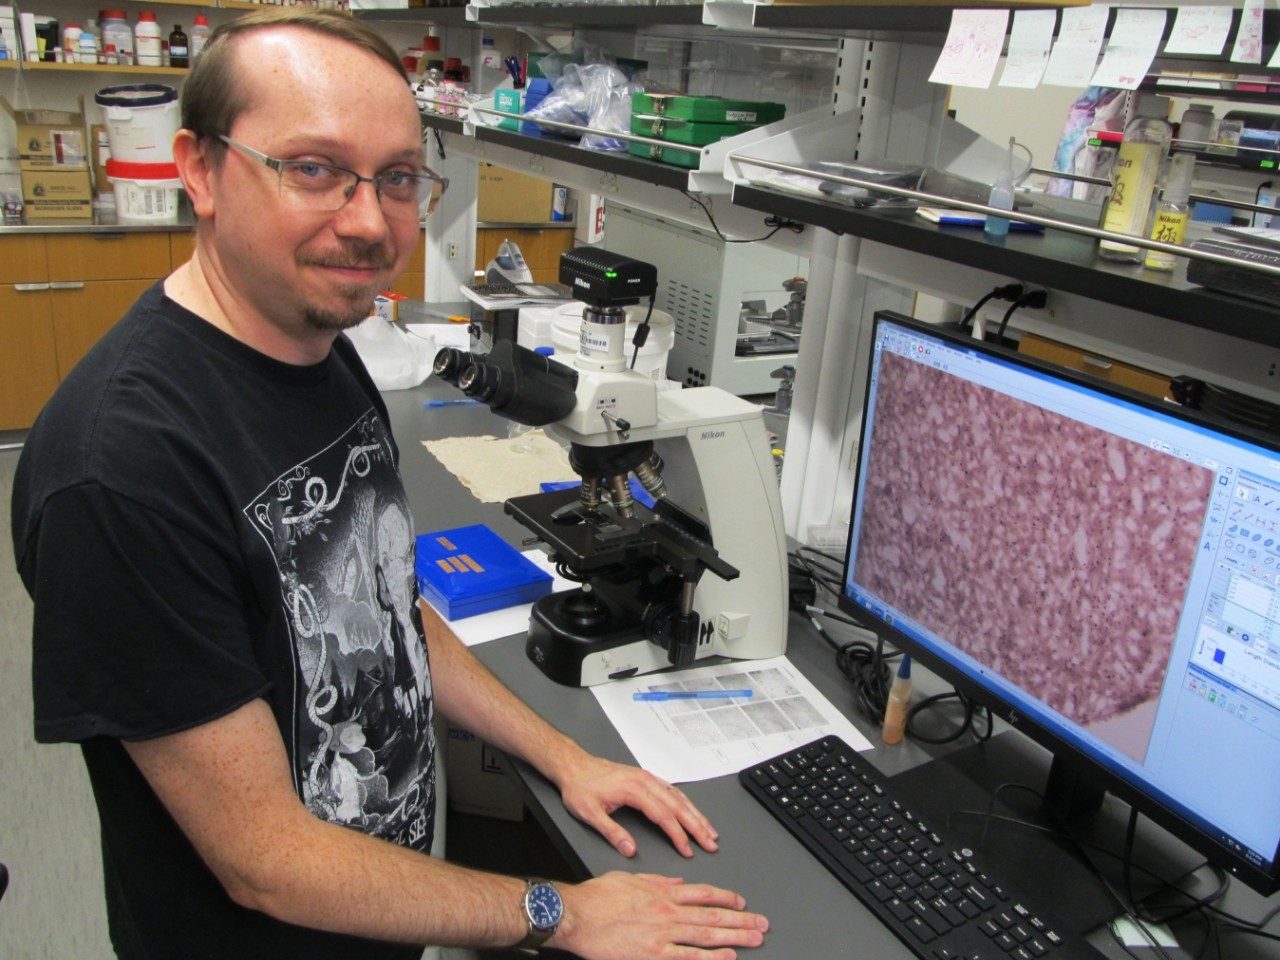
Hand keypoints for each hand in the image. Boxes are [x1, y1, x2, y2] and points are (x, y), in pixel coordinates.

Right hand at [552, 872, 767, 959]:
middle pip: (712, 914)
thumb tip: (677, 882)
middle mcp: (667, 911)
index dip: (727, 897)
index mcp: (662, 892)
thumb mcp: (629, 878)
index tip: (742, 902)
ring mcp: (662, 934)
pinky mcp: (653, 954)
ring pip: (706, 934)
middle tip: (761, 923)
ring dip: (734, 937)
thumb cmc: (597, 898)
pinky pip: (688, 957)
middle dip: (741, 919)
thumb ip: (656, 881)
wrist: (576, 915)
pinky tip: (727, 957)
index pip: (704, 893)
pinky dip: (710, 957)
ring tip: (754, 939)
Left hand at [556, 753, 716, 857]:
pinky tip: (692, 811)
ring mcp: (647, 778)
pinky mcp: (645, 777)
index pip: (663, 816)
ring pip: (678, 797)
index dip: (677, 835)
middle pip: (678, 806)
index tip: (687, 850)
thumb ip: (612, 832)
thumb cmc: (580, 787)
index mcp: (633, 790)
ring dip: (696, 814)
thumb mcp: (589, 813)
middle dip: (697, 826)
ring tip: (709, 830)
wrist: (574, 765)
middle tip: (711, 843)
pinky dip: (686, 803)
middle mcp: (644, 781)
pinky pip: (672, 790)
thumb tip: (630, 849)